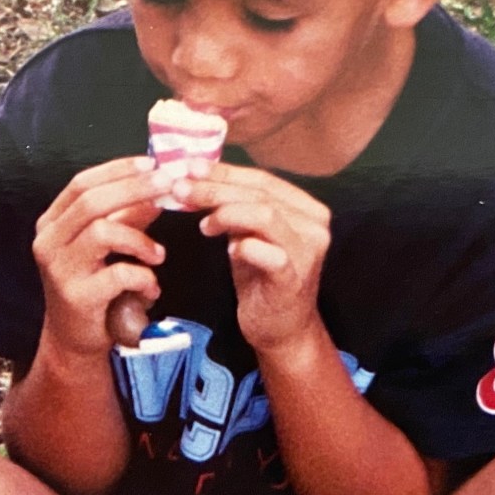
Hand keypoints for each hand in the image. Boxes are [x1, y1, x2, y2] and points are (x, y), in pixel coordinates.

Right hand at [31, 156, 176, 361]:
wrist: (75, 340)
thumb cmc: (94, 287)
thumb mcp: (108, 247)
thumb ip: (127, 217)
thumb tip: (158, 186)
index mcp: (51, 223)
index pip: (81, 183)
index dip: (117, 170)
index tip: (152, 163)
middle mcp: (48, 242)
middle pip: (91, 201)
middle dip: (135, 189)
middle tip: (169, 187)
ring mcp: (59, 270)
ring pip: (102, 232)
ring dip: (140, 240)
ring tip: (158, 255)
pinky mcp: (76, 297)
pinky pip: (118, 274)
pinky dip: (143, 277)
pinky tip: (150, 288)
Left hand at [175, 165, 330, 351]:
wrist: (281, 328)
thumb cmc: (262, 278)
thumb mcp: (248, 235)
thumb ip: (235, 208)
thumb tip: (197, 178)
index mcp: (306, 208)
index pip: (262, 179)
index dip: (225, 171)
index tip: (189, 166)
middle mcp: (314, 224)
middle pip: (260, 194)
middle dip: (215, 188)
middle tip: (180, 188)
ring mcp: (307, 251)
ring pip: (264, 215)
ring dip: (225, 212)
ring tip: (201, 223)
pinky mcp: (294, 277)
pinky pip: (268, 253)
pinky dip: (244, 246)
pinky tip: (228, 248)